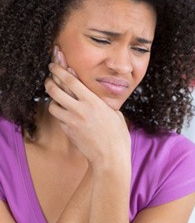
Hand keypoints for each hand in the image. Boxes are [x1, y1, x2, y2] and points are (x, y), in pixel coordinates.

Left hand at [45, 47, 130, 169]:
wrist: (110, 158)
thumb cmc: (117, 135)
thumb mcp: (114, 113)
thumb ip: (101, 102)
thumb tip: (93, 94)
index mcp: (93, 101)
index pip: (71, 80)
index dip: (60, 69)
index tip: (54, 64)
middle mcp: (79, 109)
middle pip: (55, 90)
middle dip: (49, 80)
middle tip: (49, 77)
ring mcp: (72, 121)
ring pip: (52, 105)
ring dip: (52, 99)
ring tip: (56, 97)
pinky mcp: (68, 132)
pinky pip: (58, 119)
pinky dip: (60, 114)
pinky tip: (65, 113)